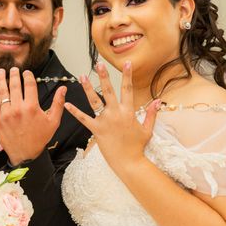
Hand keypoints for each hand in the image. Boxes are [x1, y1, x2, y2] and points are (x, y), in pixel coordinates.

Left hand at [0, 67, 65, 165]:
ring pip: (2, 92)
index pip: (29, 84)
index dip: (28, 75)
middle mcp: (18, 109)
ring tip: (1, 72)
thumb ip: (58, 103)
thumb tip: (63, 88)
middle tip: (13, 69)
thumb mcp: (53, 121)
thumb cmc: (40, 138)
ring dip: (1, 79)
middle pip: (14, 85)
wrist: (25, 155)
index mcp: (32, 107)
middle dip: (14, 74)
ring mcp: (6, 114)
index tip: (27, 72)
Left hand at [63, 61, 159, 175]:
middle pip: (109, 91)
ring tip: (82, 76)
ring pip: (94, 101)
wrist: (129, 162)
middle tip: (99, 64)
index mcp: (128, 111)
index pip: (128, 89)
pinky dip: (75, 111)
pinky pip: (83, 119)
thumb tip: (158, 101)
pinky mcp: (96, 130)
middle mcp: (116, 113)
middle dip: (104, 76)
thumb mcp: (147, 129)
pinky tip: (67, 104)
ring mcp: (105, 121)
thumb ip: (151, 114)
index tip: (126, 63)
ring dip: (88, 88)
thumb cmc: (138, 146)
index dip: (127, 75)